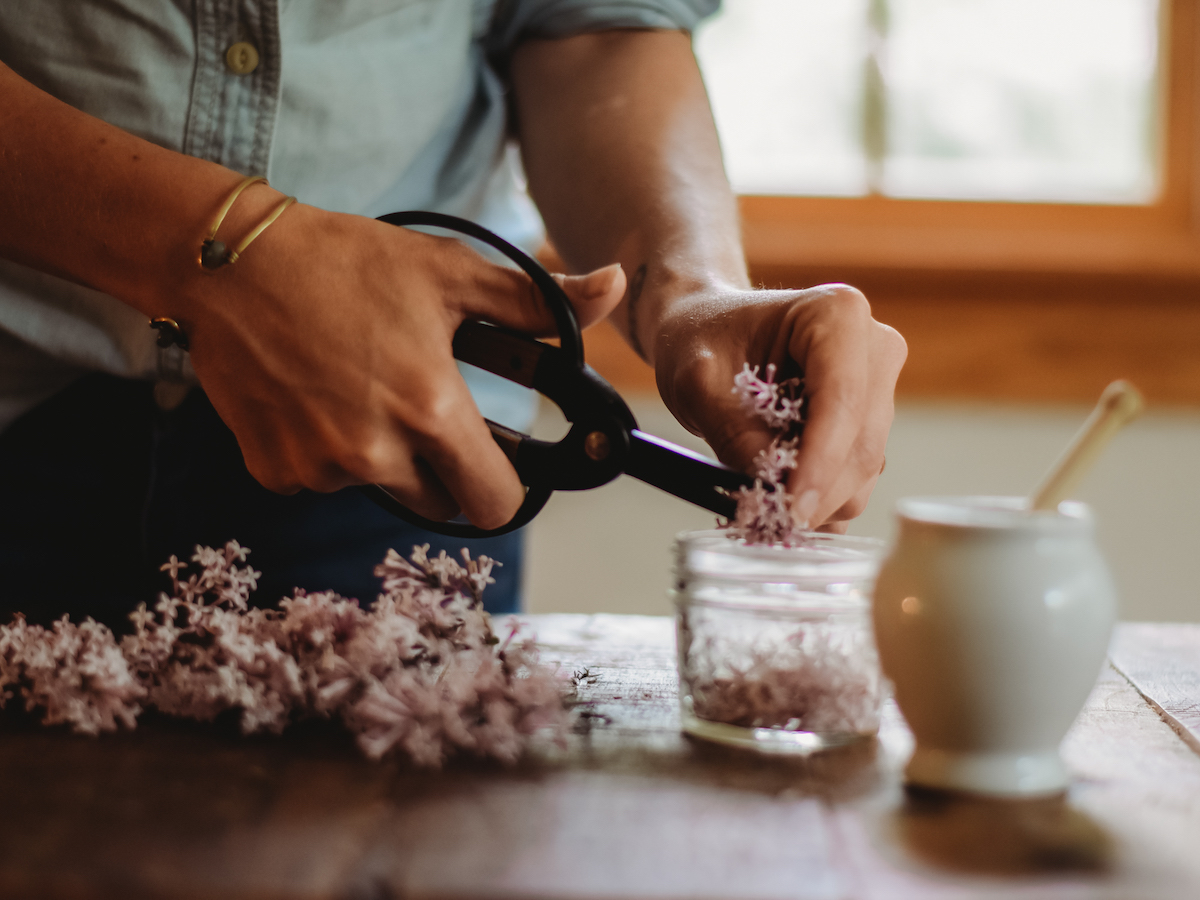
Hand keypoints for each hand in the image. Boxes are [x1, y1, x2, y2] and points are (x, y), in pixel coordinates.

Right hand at [172, 198, 625, 528]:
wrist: (232, 262)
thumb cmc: (347, 262)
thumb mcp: (450, 274)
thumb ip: (537, 301)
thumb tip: (613, 287)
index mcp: (431, 411)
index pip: (494, 503)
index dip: (503, 486)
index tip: (496, 462)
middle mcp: (375, 454)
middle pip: (439, 503)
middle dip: (443, 470)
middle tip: (421, 410)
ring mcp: (319, 468)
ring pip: (379, 489)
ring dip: (381, 458)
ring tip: (360, 389)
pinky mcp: (274, 470)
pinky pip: (321, 480)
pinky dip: (326, 453)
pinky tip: (315, 398)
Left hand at [653, 283, 905, 530]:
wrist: (709, 333)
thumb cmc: (702, 339)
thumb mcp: (697, 383)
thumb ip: (733, 434)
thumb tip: (774, 492)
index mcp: (837, 314)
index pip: (842, 401)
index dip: (819, 463)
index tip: (790, 507)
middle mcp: (873, 348)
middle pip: (862, 445)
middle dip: (816, 491)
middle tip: (765, 515)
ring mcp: (878, 389)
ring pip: (864, 471)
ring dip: (815, 498)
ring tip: (761, 493)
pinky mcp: (870, 424)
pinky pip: (856, 479)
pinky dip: (818, 498)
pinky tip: (778, 492)